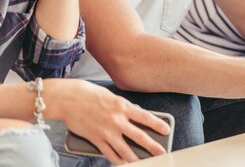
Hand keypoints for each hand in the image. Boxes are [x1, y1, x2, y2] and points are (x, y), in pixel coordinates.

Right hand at [45, 79, 169, 164]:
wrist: (67, 99)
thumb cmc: (89, 94)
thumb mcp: (112, 96)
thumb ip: (123, 107)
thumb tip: (133, 117)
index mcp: (123, 106)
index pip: (145, 117)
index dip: (158, 124)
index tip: (166, 130)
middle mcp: (116, 120)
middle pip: (139, 137)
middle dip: (152, 146)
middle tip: (161, 153)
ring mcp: (106, 132)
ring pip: (125, 150)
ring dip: (136, 159)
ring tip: (144, 164)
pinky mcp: (95, 140)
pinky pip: (109, 154)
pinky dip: (117, 161)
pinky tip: (123, 164)